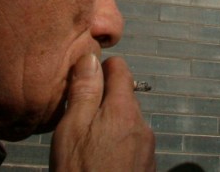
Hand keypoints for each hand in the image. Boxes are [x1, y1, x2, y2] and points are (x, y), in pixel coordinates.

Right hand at [50, 53, 154, 170]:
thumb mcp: (72, 129)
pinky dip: (116, 146)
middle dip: (101, 102)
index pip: (119, 68)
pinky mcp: (147, 166)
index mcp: (123, 109)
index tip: (81, 83)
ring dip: (109, 126)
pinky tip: (100, 161)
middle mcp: (142, 124)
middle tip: (77, 120)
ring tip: (86, 146)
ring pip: (127, 122)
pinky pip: (131, 144)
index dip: (98, 70)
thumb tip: (90, 57)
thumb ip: (84, 91)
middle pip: (123, 96)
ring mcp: (147, 147)